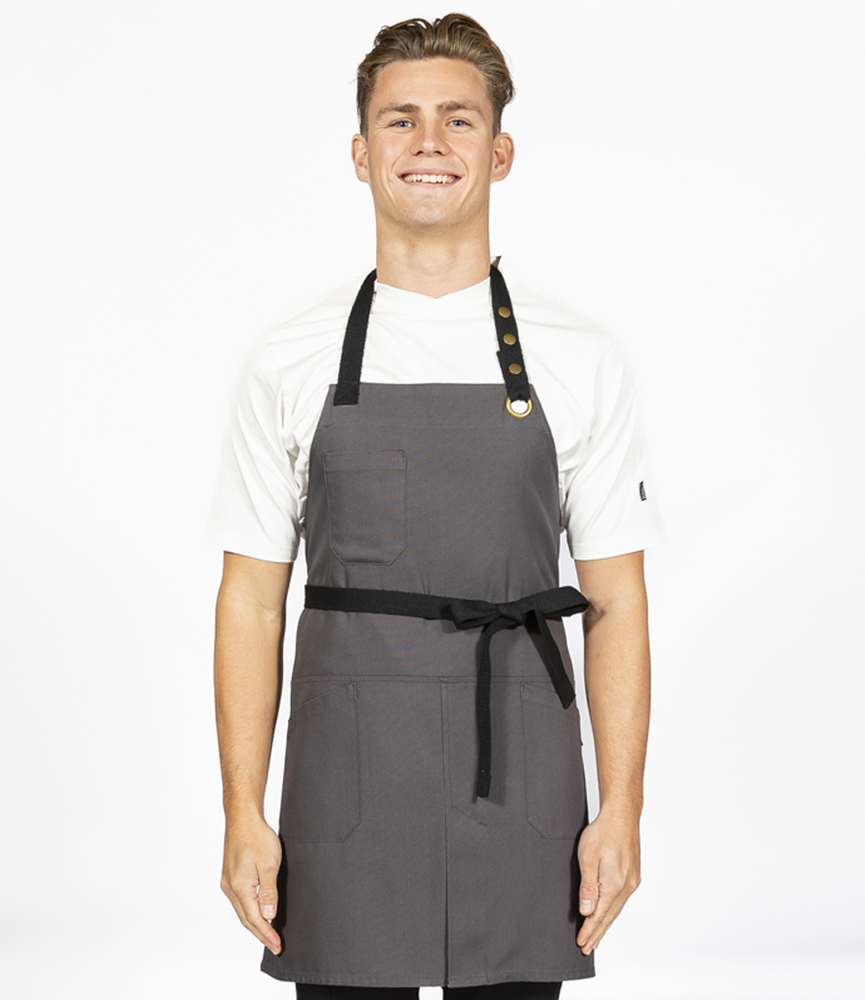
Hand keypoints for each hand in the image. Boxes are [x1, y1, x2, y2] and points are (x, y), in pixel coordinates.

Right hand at [220, 814, 282, 954]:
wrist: (243, 818)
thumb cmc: (256, 836)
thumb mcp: (270, 864)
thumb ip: (268, 893)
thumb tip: (268, 916)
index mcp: (240, 888)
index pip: (254, 919)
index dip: (266, 934)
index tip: (277, 945)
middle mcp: (230, 888)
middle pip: (245, 919)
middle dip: (261, 934)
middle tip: (275, 945)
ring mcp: (228, 882)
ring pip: (241, 910)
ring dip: (254, 923)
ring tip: (268, 933)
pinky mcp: (230, 875)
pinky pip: (240, 900)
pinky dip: (249, 910)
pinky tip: (258, 912)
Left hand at [575, 809, 640, 954]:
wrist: (622, 816)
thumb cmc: (603, 832)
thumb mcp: (588, 857)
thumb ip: (588, 886)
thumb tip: (587, 911)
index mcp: (614, 884)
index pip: (599, 915)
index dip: (589, 930)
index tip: (582, 942)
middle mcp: (626, 887)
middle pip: (609, 916)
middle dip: (597, 933)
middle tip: (587, 947)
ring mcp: (632, 882)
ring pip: (617, 909)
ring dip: (606, 924)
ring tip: (597, 937)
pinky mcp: (633, 875)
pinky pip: (621, 900)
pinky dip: (613, 911)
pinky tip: (609, 914)